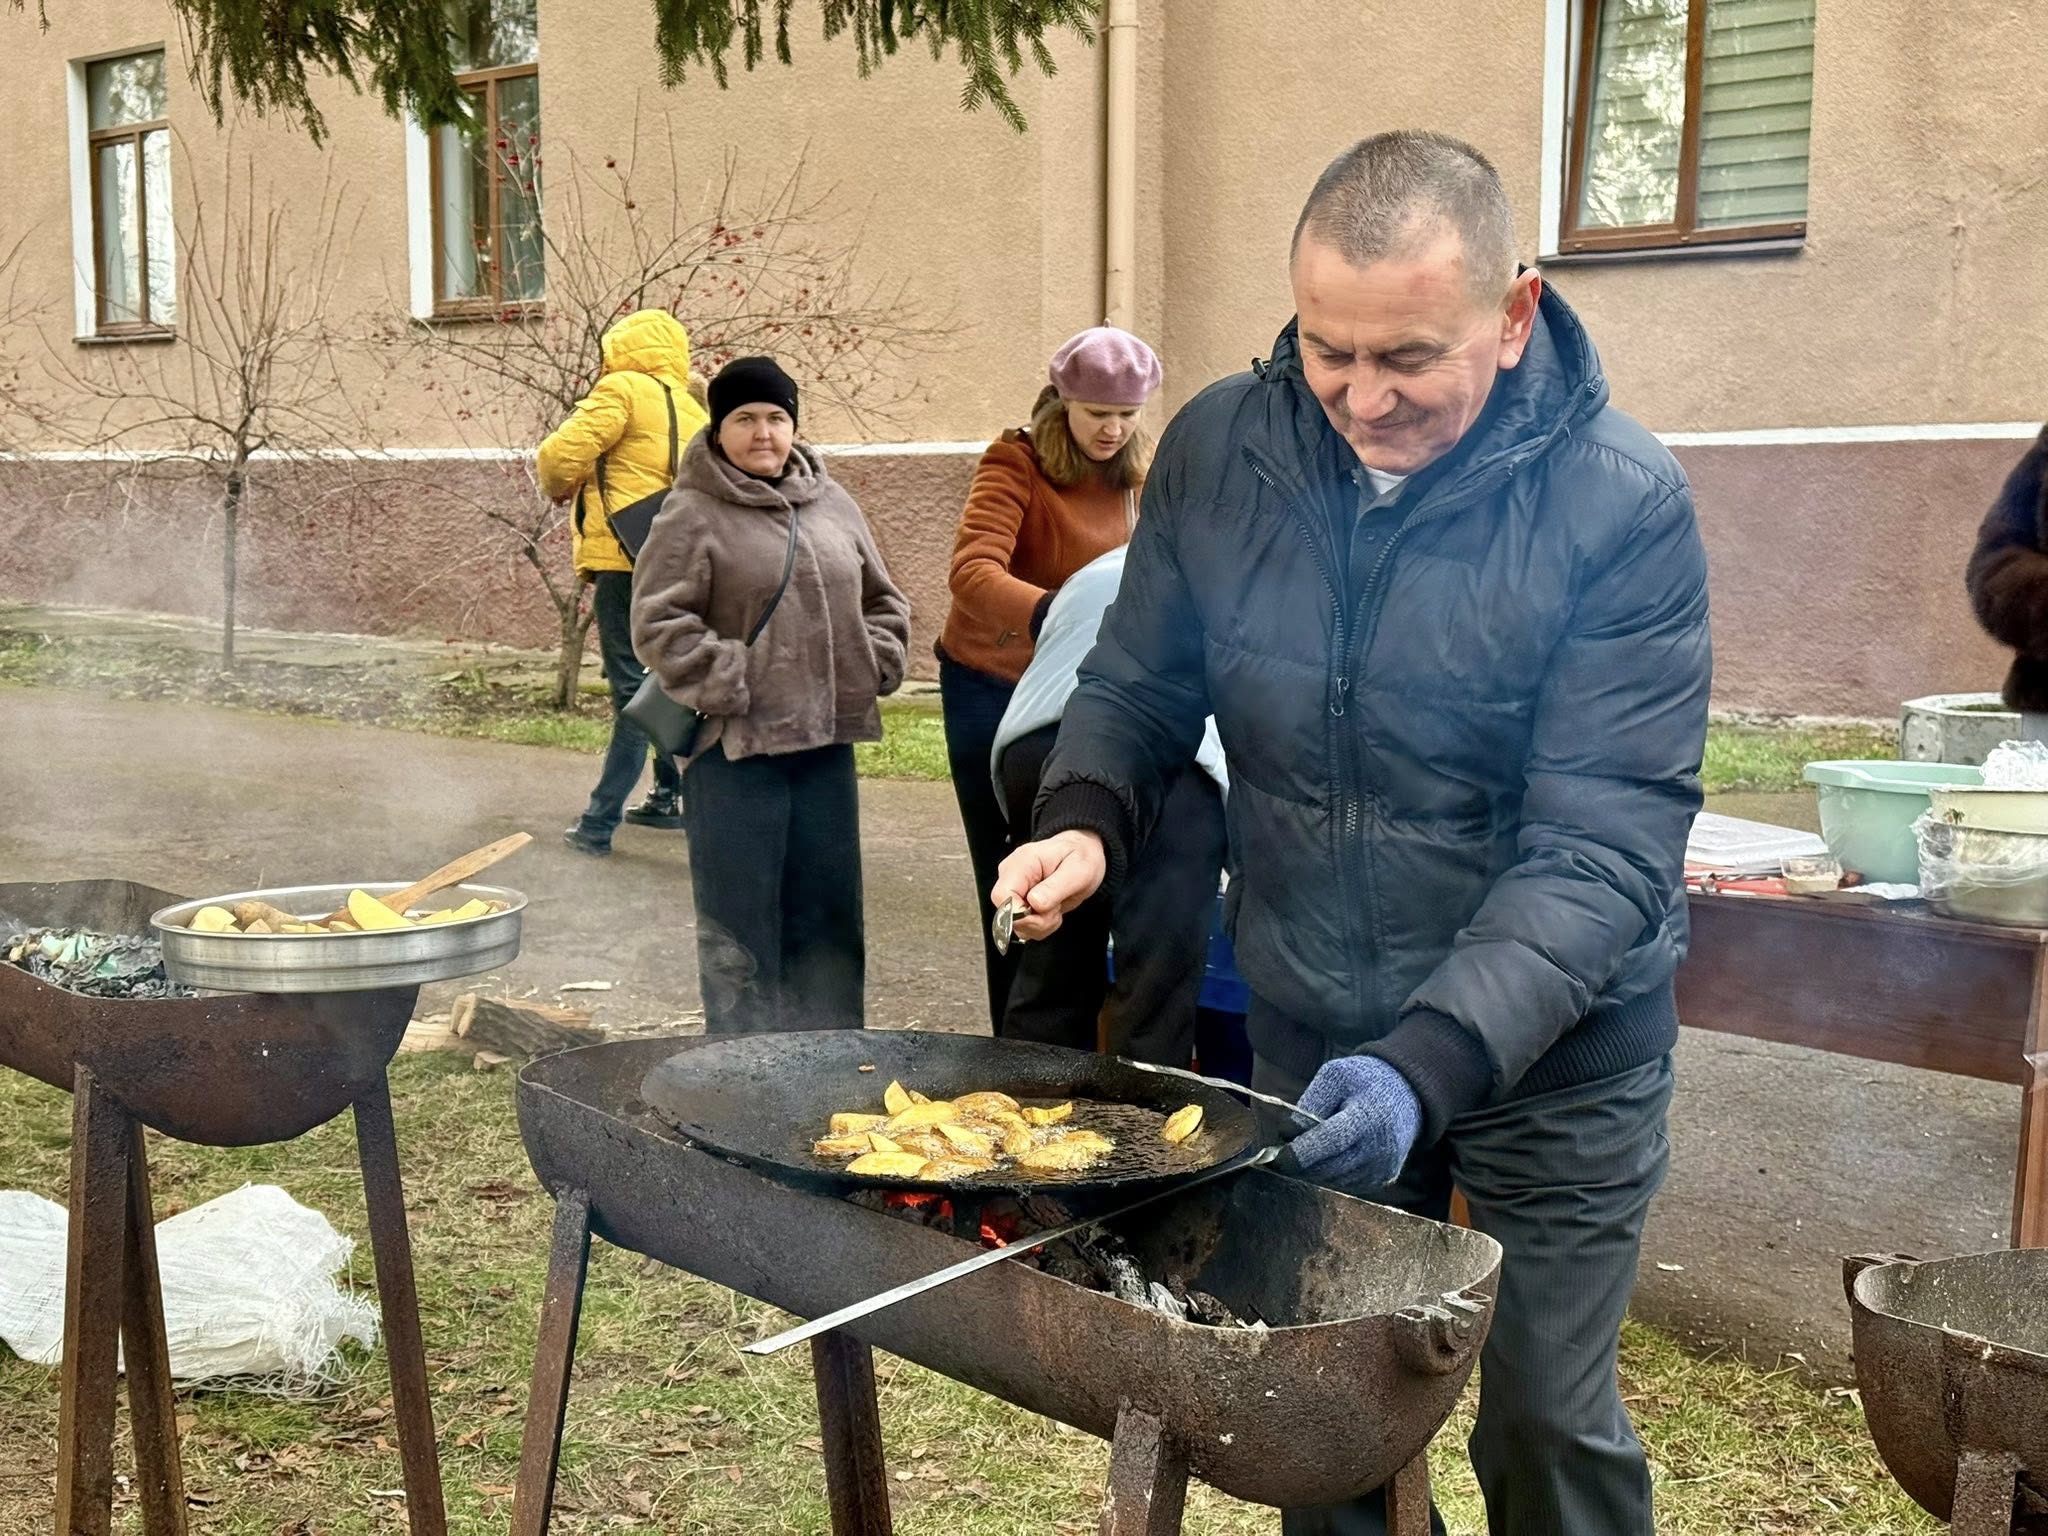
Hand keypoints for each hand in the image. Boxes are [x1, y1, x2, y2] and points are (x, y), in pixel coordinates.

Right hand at [992, 831, 1106, 940]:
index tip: (1045, 911)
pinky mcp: (1018, 902)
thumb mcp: (1077, 871)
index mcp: (1021, 863)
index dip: (1020, 913)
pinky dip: (1040, 926)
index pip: (1001, 896)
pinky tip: (1051, 910)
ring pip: (1016, 925)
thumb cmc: (1079, 858)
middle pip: (1006, 914)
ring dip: (1041, 924)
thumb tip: (1034, 903)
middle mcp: (1011, 876)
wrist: (1081, 856)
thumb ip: (1054, 888)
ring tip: (1055, 906)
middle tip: (1056, 908)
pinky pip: (1024, 926)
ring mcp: (1013, 890)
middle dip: (1036, 920)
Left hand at [1283, 1055, 1422, 1186]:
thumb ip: (1310, 1102)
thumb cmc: (1364, 1081)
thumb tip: (1287, 1133)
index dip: (1301, 1153)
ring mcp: (1383, 1167)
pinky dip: (1330, 1173)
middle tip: (1280, 1154)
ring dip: (1314, 1170)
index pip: (1330, 1141)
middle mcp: (1379, 1147)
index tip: (1277, 1157)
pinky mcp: (1383, 1178)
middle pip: (1329, 1167)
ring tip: (1306, 1149)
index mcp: (1367, 1116)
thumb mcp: (1335, 1076)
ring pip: (1334, 1180)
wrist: (1406, 1094)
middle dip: (1300, 1165)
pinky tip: (1327, 1156)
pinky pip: (1346, 1184)